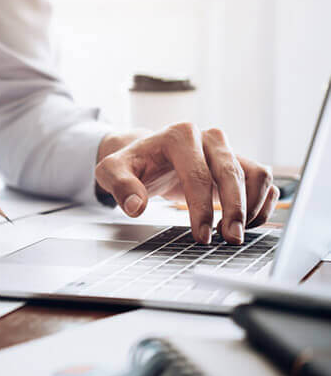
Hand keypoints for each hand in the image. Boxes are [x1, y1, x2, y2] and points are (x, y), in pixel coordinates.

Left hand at [95, 123, 278, 244]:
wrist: (147, 155)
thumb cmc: (133, 164)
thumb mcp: (112, 172)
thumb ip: (119, 186)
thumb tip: (135, 206)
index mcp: (178, 136)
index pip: (197, 175)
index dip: (202, 208)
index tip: (201, 236)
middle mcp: (208, 138)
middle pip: (231, 173)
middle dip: (234, 209)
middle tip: (229, 239)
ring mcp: (226, 149)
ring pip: (255, 174)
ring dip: (252, 206)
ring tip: (236, 233)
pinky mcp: (238, 161)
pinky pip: (262, 179)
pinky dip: (262, 202)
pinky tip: (247, 222)